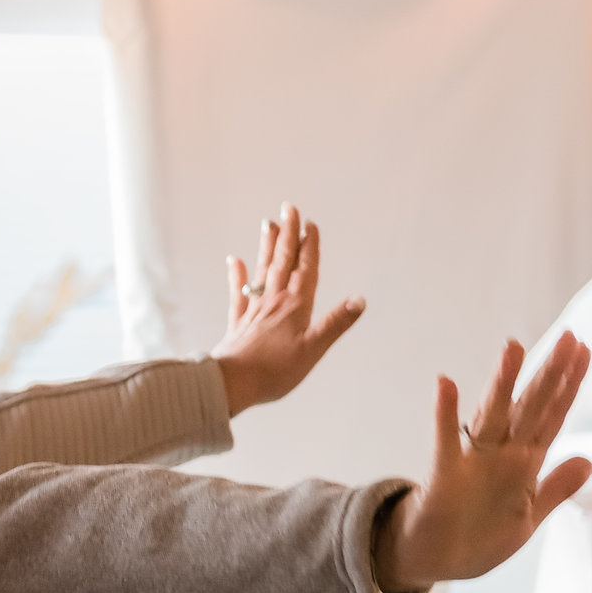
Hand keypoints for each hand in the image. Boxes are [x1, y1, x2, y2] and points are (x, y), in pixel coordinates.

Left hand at [212, 205, 364, 413]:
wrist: (231, 384)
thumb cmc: (274, 371)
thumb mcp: (313, 349)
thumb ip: (335, 323)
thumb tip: (360, 299)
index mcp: (295, 306)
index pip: (305, 269)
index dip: (309, 246)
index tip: (310, 224)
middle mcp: (274, 302)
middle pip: (282, 261)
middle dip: (287, 234)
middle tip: (288, 207)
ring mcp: (253, 310)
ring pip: (262, 271)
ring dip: (266, 246)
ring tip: (268, 223)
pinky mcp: (238, 323)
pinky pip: (238, 292)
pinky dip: (237, 274)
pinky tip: (234, 260)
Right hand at [374, 334, 591, 592]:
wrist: (433, 563)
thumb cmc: (478, 540)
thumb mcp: (527, 518)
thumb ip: (556, 488)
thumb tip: (588, 461)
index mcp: (523, 465)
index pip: (552, 417)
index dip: (569, 387)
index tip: (584, 351)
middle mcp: (500, 455)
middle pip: (530, 408)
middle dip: (550, 374)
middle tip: (568, 336)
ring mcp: (472, 462)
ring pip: (493, 415)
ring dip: (503, 382)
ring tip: (514, 347)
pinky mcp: (444, 477)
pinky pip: (445, 442)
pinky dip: (445, 414)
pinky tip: (446, 383)